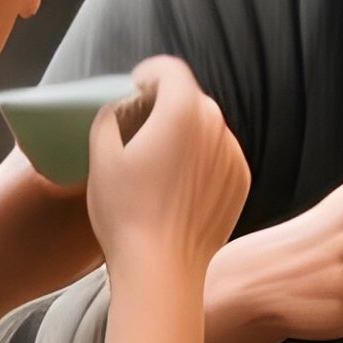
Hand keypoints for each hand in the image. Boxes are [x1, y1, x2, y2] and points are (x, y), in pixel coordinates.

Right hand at [88, 57, 250, 285]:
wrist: (161, 272)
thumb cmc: (126, 213)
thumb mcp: (100, 154)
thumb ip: (110, 114)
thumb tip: (121, 108)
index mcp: (181, 111)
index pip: (169, 69)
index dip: (148, 74)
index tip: (134, 89)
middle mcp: (214, 126)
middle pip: (188, 96)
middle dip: (165, 104)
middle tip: (140, 129)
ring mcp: (232, 156)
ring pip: (205, 126)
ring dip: (185, 132)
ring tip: (160, 163)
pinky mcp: (242, 182)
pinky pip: (219, 154)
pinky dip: (201, 159)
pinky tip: (179, 187)